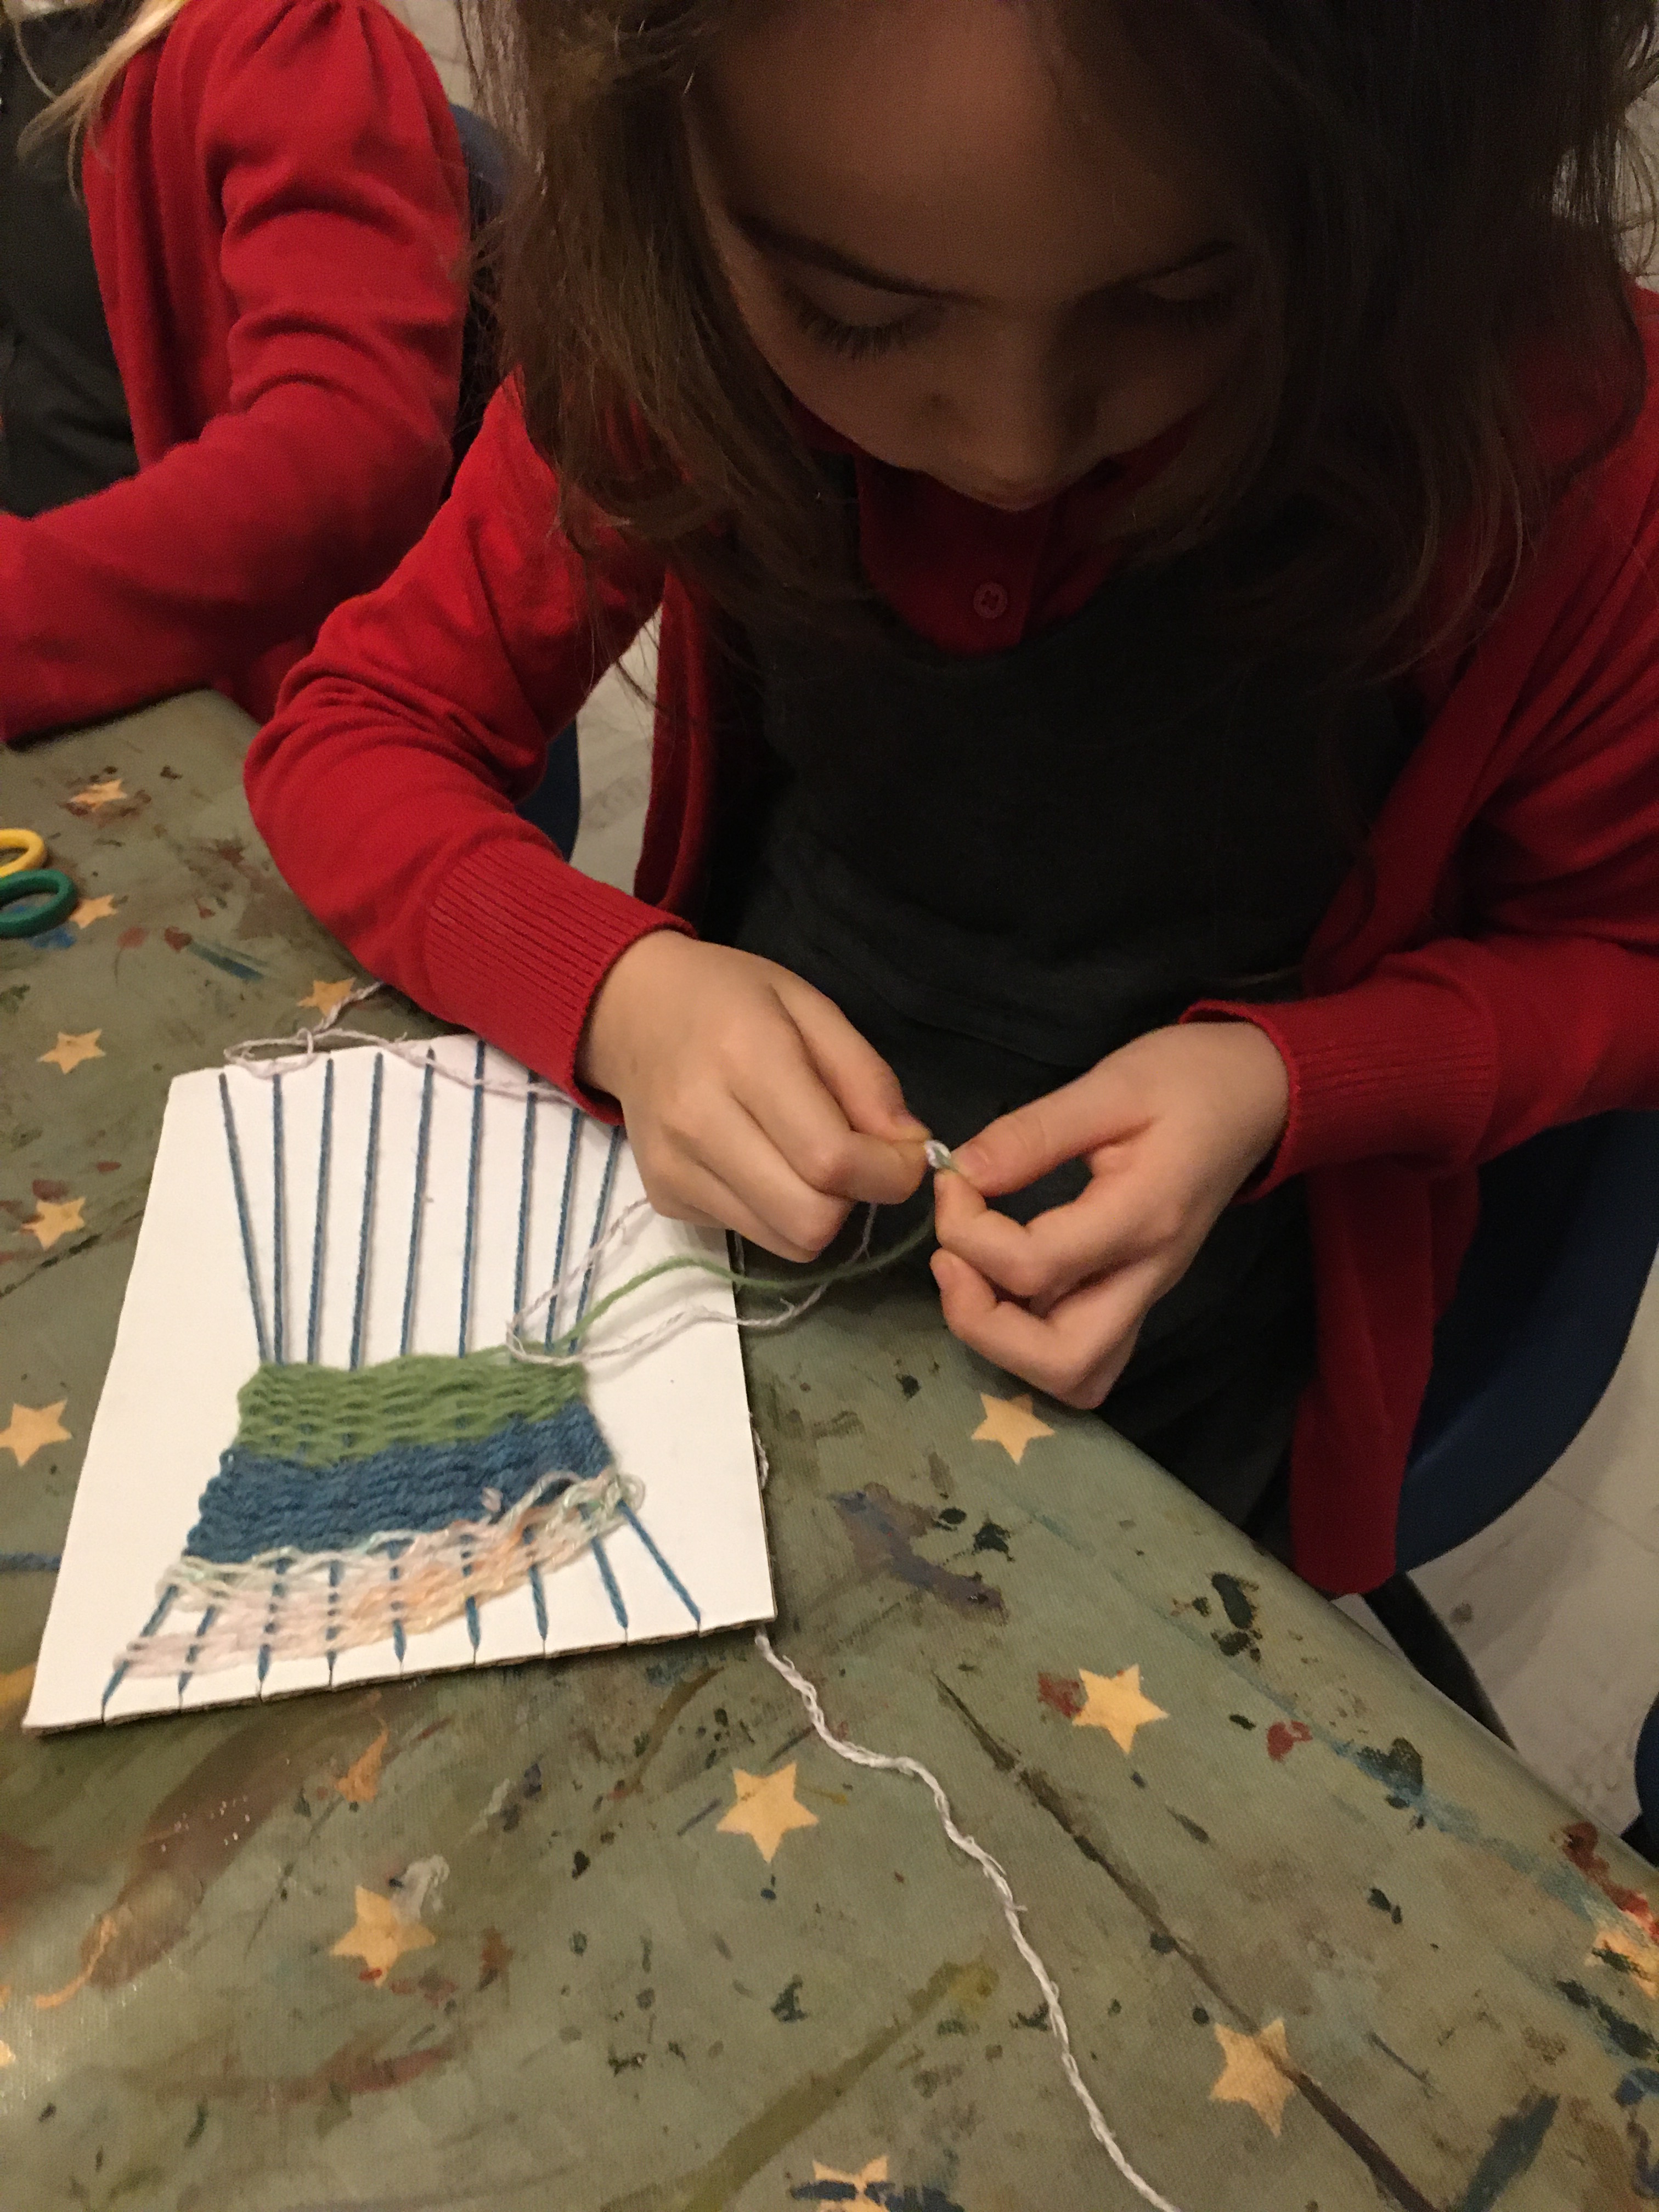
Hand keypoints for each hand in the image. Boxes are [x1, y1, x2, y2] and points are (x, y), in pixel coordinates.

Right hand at [578, 931, 929, 1258]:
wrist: (630, 1011)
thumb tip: (911, 1147)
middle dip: (855, 1199)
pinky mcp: (664, 1199)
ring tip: (809, 1158)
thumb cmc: (729, 999)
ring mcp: (675, 1169)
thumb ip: (867, 1077)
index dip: (890, 1173)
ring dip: (820, 1211)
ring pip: (786, 1241)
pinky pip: (753, 1236)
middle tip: (858, 1159)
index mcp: (745, 1057)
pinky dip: (778, 1212)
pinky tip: (764, 1163)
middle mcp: (699, 1122)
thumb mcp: (810, 1008)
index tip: (906, 1154)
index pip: (832, 1160)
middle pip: (811, 1219)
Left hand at [931, 1022, 1289, 1407]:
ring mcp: (1146, 1294)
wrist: (1257, 1094)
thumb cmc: (1188, 1080)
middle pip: (1063, 1363)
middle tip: (951, 1258)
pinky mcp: (1137, 1296)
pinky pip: (1083, 1356)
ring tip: (971, 1274)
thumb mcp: (1111, 1083)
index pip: (1035, 1266)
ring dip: (1004, 1344)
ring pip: (1075, 1376)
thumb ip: (1034, 1132)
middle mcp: (1148, 1275)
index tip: (952, 1182)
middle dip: (982, 1324)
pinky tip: (1002, 1284)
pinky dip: (1028, 1340)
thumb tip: (962, 1172)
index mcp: (1142, 1217)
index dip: (968, 1233)